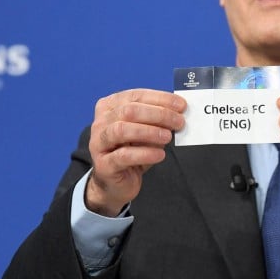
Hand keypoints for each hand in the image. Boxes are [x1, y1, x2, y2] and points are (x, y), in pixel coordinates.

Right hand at [86, 89, 185, 215]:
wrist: (116, 183)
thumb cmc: (131, 152)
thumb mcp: (145, 131)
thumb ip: (156, 120)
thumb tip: (178, 112)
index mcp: (110, 107)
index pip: (135, 96)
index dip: (160, 99)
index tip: (180, 105)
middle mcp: (101, 123)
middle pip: (129, 111)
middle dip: (158, 114)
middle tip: (178, 122)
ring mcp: (99, 143)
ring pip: (121, 130)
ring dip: (149, 132)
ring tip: (168, 137)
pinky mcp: (103, 164)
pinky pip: (123, 155)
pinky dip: (145, 153)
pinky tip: (159, 154)